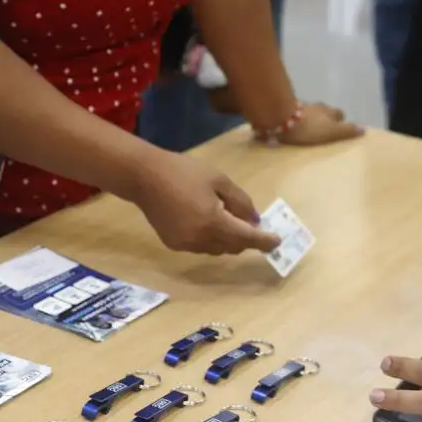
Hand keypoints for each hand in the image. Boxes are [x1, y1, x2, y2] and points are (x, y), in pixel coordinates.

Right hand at [130, 152, 281, 255]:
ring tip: (227, 218)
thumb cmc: (184, 172)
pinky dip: (211, 238)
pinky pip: (201, 247)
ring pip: (217, 249)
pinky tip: (206, 220)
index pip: (247, 238)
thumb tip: (254, 221)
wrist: (145, 177)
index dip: (264, 241)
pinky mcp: (174, 244)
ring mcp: (186, 245)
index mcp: (214, 223)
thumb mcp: (219, 180)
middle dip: (246, 238)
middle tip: (251, 222)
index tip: (276, 241)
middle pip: (233, 247)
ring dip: (228, 239)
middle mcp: (200, 240)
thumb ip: (240, 201)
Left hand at [277, 102, 362, 146]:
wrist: (281, 118)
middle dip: (324, 119)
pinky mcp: (286, 109)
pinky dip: (296, 121)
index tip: (338, 130)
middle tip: (322, 132)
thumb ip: (346, 131)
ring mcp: (301, 106)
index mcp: (328, 111)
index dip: (340, 121)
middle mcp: (316, 106)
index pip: (339, 114)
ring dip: (309, 119)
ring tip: (306, 131)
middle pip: (324, 112)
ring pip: (309, 112)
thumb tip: (364, 129)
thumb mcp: (331, 132)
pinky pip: (295, 115)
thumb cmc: (309, 127)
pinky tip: (292, 128)